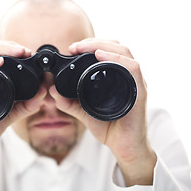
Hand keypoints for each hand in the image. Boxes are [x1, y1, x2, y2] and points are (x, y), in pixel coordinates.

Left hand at [49, 39, 156, 185]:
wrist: (125, 148)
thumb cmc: (110, 128)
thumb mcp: (84, 113)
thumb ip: (68, 102)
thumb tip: (51, 90)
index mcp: (118, 77)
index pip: (109, 51)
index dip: (92, 44)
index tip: (72, 48)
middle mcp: (128, 77)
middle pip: (118, 47)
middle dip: (96, 42)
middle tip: (76, 46)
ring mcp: (135, 83)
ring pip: (125, 53)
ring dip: (104, 45)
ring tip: (86, 48)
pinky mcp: (139, 93)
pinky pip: (133, 69)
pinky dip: (117, 59)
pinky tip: (102, 57)